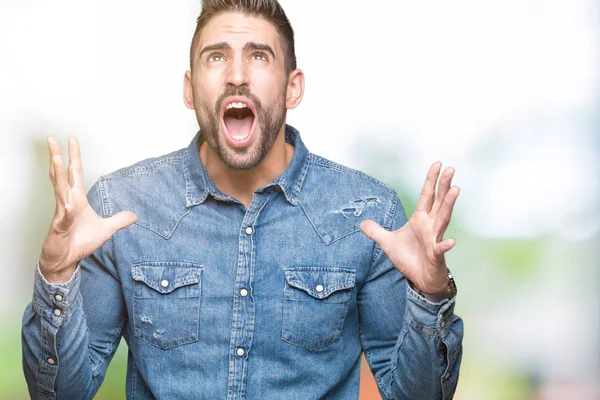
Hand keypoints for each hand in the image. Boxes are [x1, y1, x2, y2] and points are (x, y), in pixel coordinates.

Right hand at [39, 136, 137, 282]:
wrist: (66, 260)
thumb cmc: (80, 242)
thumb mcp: (106, 229)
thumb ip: (119, 220)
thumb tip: (134, 215)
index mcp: (76, 199)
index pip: (74, 173)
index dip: (73, 156)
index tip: (71, 139)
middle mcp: (67, 202)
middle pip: (62, 175)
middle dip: (57, 157)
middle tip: (52, 139)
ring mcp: (61, 214)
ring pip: (59, 191)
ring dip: (57, 175)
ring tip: (55, 159)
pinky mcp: (59, 228)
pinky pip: (63, 217)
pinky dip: (65, 211)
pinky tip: (66, 205)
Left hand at [360, 162, 458, 293]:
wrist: (420, 280)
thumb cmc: (409, 259)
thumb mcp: (387, 243)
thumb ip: (376, 232)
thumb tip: (362, 223)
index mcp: (420, 220)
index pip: (427, 196)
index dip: (431, 180)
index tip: (438, 163)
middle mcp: (430, 226)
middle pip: (439, 202)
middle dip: (444, 186)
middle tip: (451, 169)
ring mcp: (435, 239)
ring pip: (443, 219)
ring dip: (448, 205)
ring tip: (456, 189)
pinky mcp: (436, 255)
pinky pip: (440, 249)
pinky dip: (445, 245)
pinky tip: (451, 241)